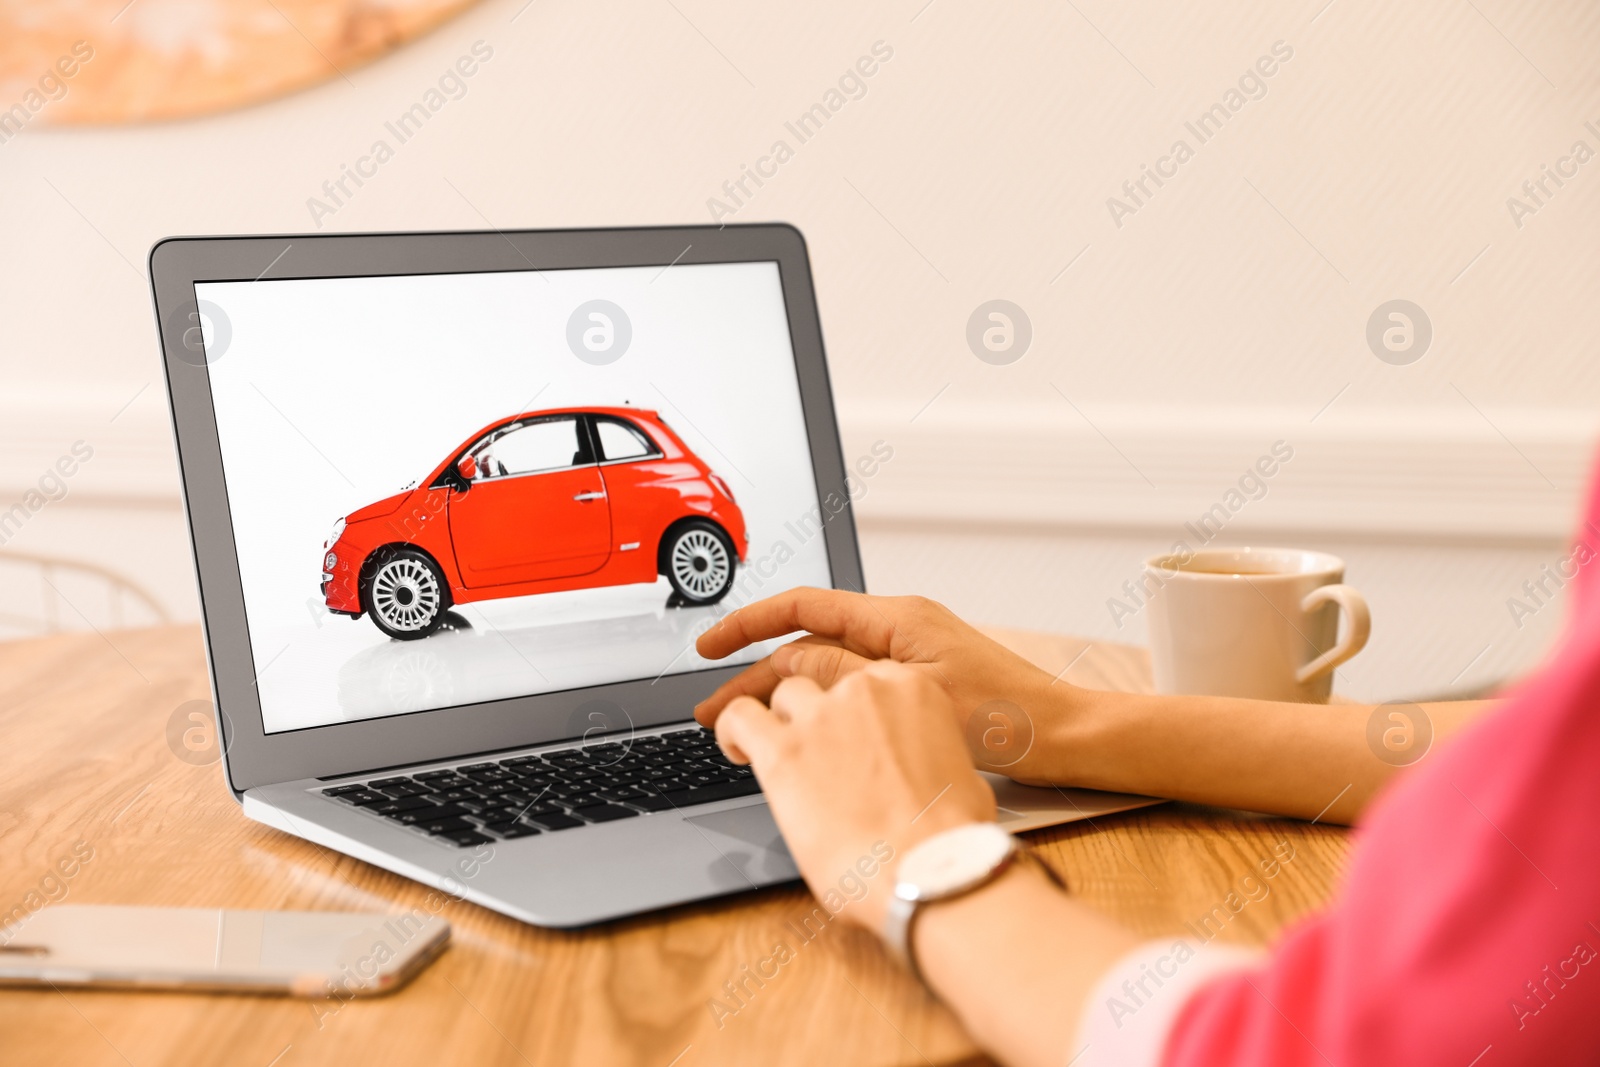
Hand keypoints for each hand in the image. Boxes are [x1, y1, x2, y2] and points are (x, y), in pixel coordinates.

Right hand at [695, 588, 1055, 733]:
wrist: (1064, 738)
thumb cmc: (1008, 717)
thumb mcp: (912, 693)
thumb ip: (845, 675)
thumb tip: (788, 663)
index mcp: (895, 619)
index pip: (803, 608)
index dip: (748, 623)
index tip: (709, 646)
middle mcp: (898, 632)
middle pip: (807, 647)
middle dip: (754, 675)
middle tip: (710, 712)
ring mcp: (907, 662)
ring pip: (826, 674)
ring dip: (783, 697)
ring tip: (742, 731)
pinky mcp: (916, 691)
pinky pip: (852, 694)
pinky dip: (819, 711)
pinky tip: (800, 737)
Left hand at [714, 662, 996, 929]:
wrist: (928, 871)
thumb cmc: (949, 841)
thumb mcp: (958, 777)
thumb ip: (927, 758)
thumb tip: (914, 776)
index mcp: (912, 690)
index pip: (867, 680)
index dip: (854, 712)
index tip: (849, 735)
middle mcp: (865, 690)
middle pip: (825, 685)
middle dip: (819, 717)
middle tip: (818, 755)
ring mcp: (822, 716)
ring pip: (785, 696)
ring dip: (782, 723)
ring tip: (780, 756)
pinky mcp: (784, 750)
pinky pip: (740, 716)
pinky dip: (732, 729)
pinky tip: (736, 749)